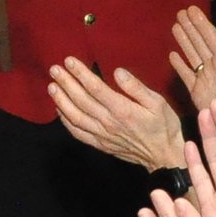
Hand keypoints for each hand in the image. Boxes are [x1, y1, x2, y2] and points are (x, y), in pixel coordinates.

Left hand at [48, 58, 184, 170]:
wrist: (164, 156)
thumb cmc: (163, 126)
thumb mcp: (158, 102)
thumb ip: (136, 87)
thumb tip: (117, 72)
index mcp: (122, 109)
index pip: (95, 88)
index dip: (80, 73)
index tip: (69, 61)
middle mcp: (108, 122)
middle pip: (81, 100)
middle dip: (66, 83)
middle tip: (54, 69)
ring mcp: (102, 135)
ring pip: (75, 117)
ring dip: (61, 101)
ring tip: (52, 86)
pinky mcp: (100, 145)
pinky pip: (78, 133)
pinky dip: (66, 122)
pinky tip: (59, 111)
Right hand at [169, 7, 215, 116]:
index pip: (211, 36)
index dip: (201, 23)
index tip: (191, 9)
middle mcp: (213, 65)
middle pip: (199, 42)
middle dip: (190, 27)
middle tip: (180, 12)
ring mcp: (203, 77)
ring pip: (191, 54)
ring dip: (183, 40)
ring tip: (174, 26)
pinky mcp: (195, 90)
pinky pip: (185, 74)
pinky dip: (178, 65)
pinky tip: (172, 55)